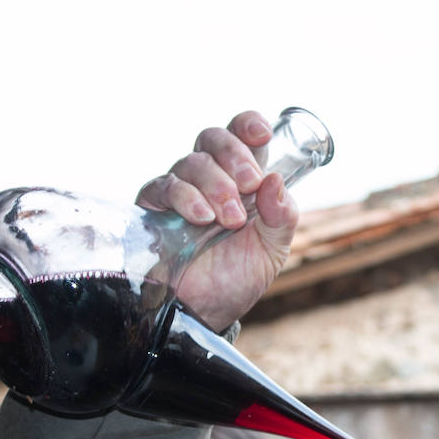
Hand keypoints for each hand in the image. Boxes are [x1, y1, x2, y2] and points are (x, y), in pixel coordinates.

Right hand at [136, 111, 299, 331]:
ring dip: (216, 186)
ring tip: (228, 219)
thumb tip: (275, 180)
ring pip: (192, 162)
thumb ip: (283, 217)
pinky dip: (187, 197)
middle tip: (248, 185)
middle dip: (235, 156)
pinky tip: (202, 218)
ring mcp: (181, 191)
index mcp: (242, 179)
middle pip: (213, 138)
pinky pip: (165, 186)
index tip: (261, 135)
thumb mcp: (273, 250)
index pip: (242, 134)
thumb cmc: (238, 278)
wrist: (206, 312)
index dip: (248, 125)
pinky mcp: (155, 209)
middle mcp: (210, 178)